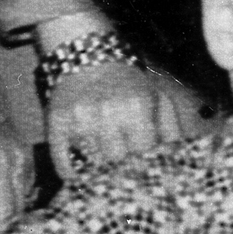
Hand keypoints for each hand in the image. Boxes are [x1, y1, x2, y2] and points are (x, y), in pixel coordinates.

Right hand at [44, 58, 189, 179]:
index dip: (145, 166)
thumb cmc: (128, 84)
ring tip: (104, 175)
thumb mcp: (156, 99)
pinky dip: (72, 173)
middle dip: (122, 171)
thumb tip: (176, 160)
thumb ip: (170, 130)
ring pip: (91, 165)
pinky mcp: (56, 122)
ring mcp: (79, 119)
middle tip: (124, 179)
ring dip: (98, 173)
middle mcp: (107, 113)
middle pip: (116, 163)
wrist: (88, 55)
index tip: (145, 174)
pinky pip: (63, 162)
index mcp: (137, 108)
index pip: (143, 154)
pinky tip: (80, 174)